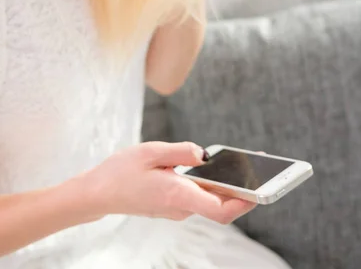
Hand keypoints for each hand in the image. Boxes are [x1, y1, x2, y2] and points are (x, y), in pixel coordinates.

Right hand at [81, 141, 255, 223]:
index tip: (261, 188)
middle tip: (261, 166)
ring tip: (243, 162)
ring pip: (210, 200)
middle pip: (221, 205)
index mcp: (177, 195)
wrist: (99, 193)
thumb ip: (180, 151)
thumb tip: (204, 154)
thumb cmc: (120, 171)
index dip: (244, 200)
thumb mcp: (150, 151)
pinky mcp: (173, 204)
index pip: (220, 208)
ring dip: (228, 186)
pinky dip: (211, 184)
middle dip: (244, 189)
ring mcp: (177, 209)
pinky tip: (216, 167)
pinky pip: (198, 196)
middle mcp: (180, 207)